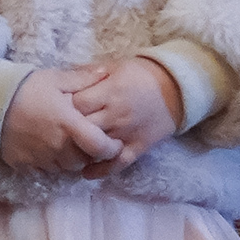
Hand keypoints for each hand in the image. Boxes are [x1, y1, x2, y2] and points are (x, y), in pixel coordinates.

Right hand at [0, 69, 121, 174]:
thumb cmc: (24, 88)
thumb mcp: (55, 79)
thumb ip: (83, 79)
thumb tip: (106, 73)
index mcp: (68, 125)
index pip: (100, 147)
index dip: (111, 148)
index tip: (114, 142)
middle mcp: (58, 147)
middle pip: (84, 160)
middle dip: (90, 153)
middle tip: (89, 140)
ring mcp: (41, 159)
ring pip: (67, 168)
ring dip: (72, 159)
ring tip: (69, 144)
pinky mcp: (25, 166)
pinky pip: (47, 171)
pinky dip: (53, 164)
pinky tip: (49, 149)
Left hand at [63, 56, 183, 163]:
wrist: (177, 87)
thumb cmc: (142, 74)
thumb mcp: (115, 66)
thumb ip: (90, 73)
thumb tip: (65, 78)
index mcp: (110, 92)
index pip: (78, 104)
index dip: (67, 105)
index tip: (62, 106)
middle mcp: (117, 114)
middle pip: (83, 127)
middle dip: (71, 128)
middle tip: (64, 128)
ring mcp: (127, 133)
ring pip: (97, 148)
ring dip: (82, 149)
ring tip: (71, 148)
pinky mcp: (138, 147)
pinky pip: (118, 163)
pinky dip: (101, 170)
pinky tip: (86, 173)